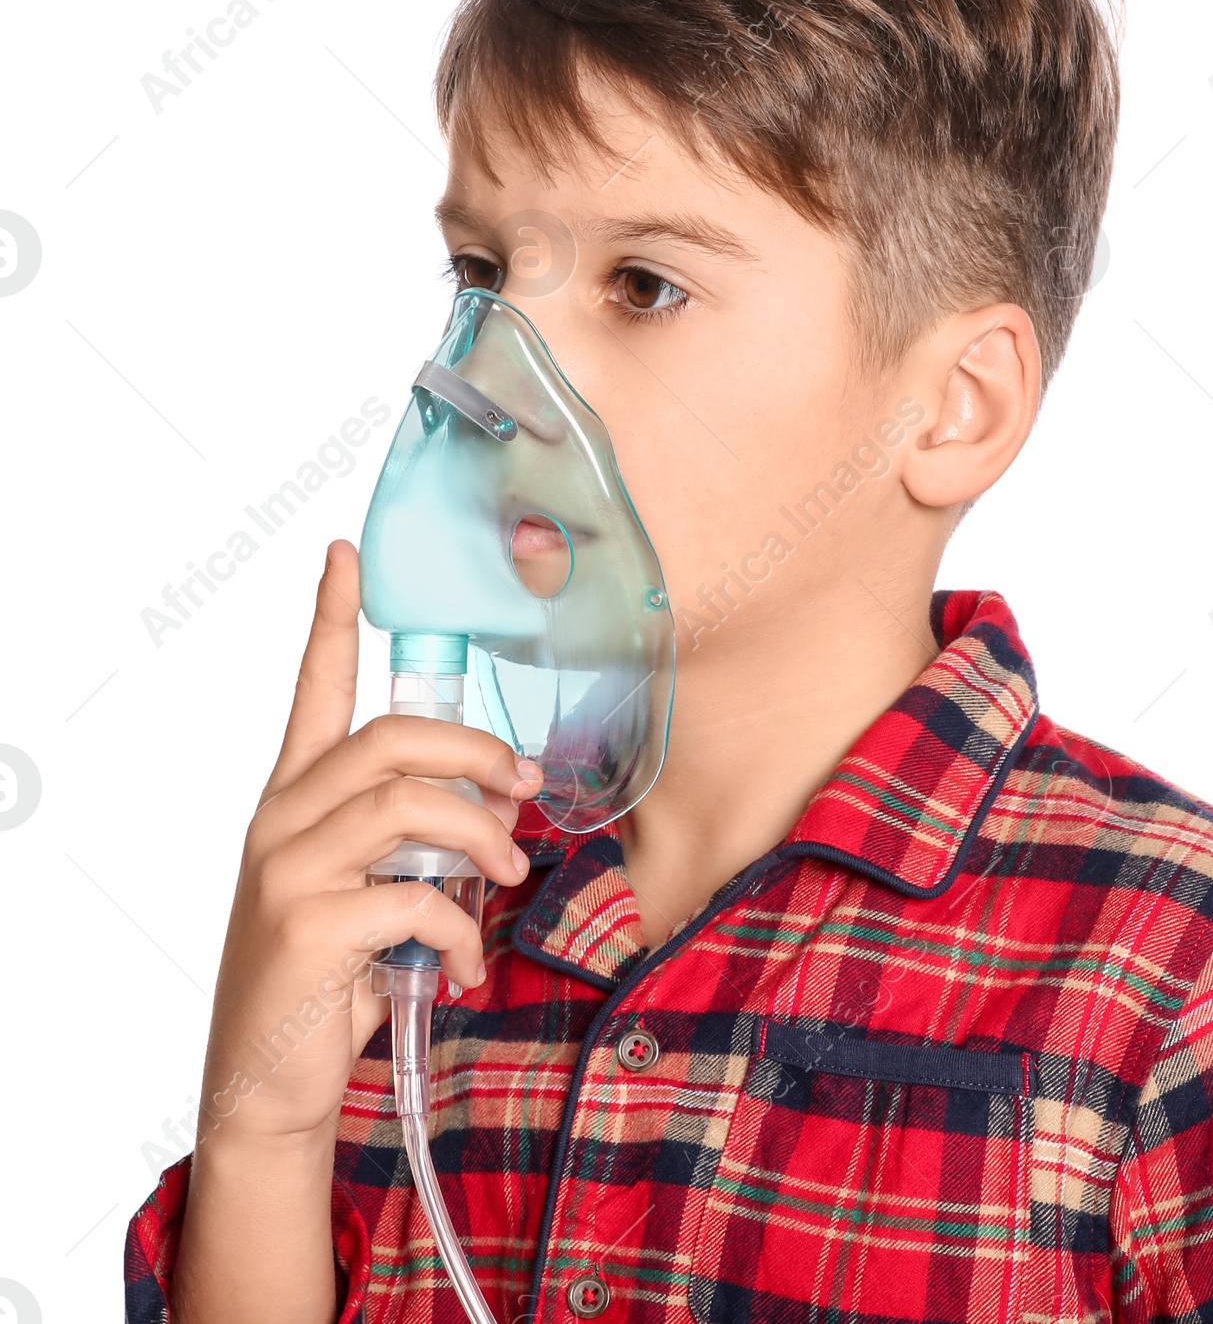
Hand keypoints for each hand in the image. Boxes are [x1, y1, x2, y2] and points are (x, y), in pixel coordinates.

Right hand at [195, 539, 540, 1151]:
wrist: (269, 1078)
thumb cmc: (334, 971)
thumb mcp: (373, 887)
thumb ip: (419, 839)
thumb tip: (503, 807)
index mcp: (296, 797)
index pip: (313, 688)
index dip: (330, 618)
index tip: (345, 554)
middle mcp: (281, 820)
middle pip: (390, 737)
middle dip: (474, 750)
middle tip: (523, 785)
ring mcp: (286, 871)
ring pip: (408, 806)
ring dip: (480, 838)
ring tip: (506, 878)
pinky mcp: (304, 926)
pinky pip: (412, 898)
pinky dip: (458, 932)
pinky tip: (464, 967)